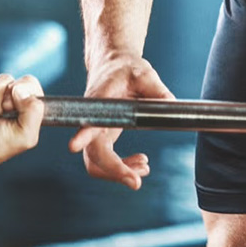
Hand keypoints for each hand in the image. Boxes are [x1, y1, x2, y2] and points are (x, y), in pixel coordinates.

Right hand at [67, 53, 173, 189]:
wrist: (114, 65)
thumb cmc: (127, 68)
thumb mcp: (145, 74)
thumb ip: (157, 90)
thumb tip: (171, 104)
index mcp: (100, 102)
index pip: (88, 123)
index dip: (83, 136)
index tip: (73, 146)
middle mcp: (92, 120)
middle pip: (92, 155)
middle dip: (112, 171)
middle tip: (137, 181)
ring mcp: (95, 131)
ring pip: (96, 163)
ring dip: (117, 172)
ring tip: (146, 167)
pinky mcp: (102, 136)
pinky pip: (105, 160)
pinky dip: (121, 167)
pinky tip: (142, 161)